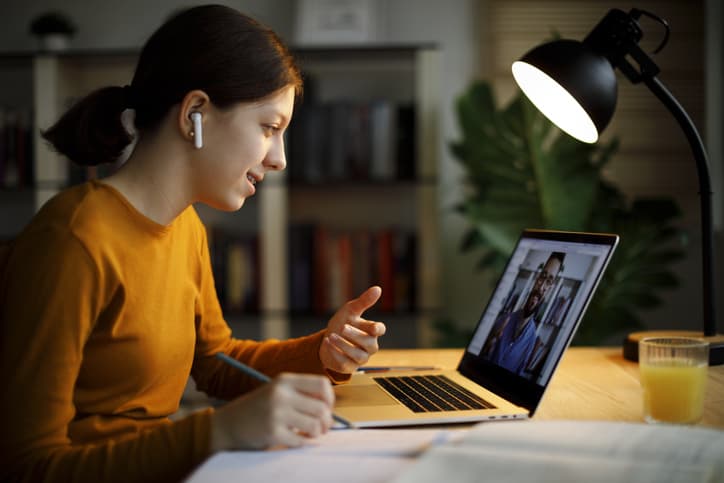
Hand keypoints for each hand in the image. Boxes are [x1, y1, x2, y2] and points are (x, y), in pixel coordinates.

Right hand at [210, 373, 333, 450]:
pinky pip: (300, 440)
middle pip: (321, 407)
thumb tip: (330, 410)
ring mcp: (276, 413)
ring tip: (310, 433)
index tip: (326, 408)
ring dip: (316, 433)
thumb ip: (302, 394)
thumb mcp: (278, 391)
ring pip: (314, 425)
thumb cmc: (260, 408)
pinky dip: (301, 442)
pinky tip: (295, 439)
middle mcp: (281, 394)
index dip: (330, 398)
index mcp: (285, 380)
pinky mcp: (272, 432)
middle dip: (326, 421)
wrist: (229, 424)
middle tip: (322, 428)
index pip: (322, 384)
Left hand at [319, 286, 385, 374]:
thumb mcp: (350, 310)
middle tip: (343, 327)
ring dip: (344, 345)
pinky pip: (346, 363)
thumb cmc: (342, 323)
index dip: (377, 329)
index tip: (373, 328)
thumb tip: (377, 289)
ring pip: (358, 355)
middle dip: (355, 335)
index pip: (380, 330)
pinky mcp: (349, 367)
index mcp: (371, 331)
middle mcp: (369, 346)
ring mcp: (360, 358)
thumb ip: (364, 301)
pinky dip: (336, 353)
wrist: (327, 340)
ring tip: (332, 336)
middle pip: (369, 343)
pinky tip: (328, 343)